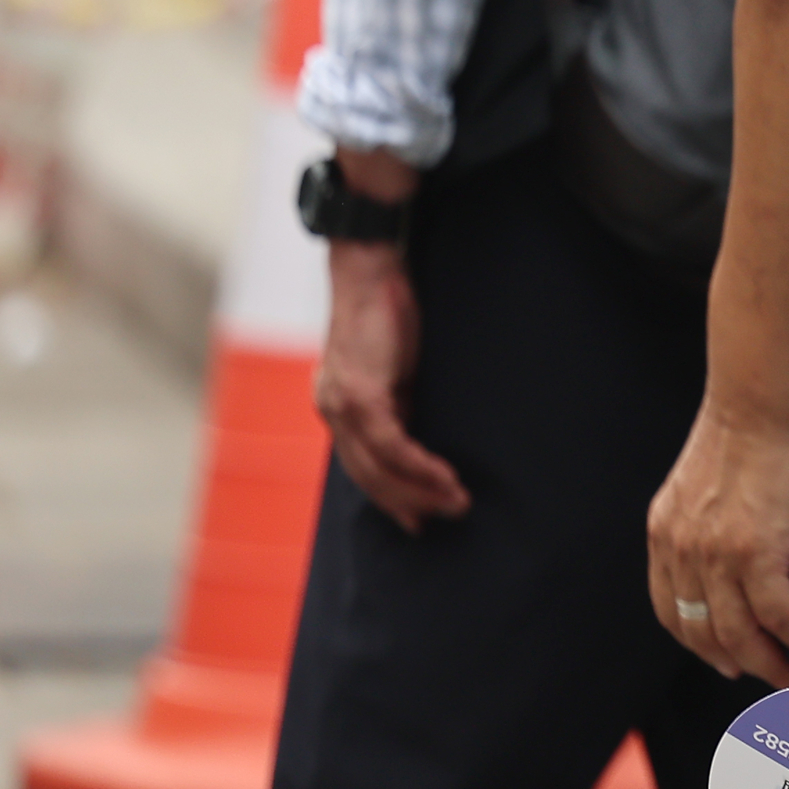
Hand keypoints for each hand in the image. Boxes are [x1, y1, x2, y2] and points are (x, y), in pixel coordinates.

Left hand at [314, 237, 469, 528]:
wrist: (372, 270)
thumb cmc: (391, 308)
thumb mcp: (397, 363)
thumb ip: (401, 395)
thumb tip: (426, 426)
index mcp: (338, 404)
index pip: (362, 464)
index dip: (390, 495)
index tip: (418, 518)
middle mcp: (332, 410)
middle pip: (367, 476)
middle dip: (407, 502)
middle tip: (445, 517)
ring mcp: (341, 405)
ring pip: (377, 467)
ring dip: (419, 490)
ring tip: (456, 502)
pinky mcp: (360, 394)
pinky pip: (390, 444)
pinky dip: (419, 465)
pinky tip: (445, 476)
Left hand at [648, 401, 788, 686]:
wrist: (758, 399)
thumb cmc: (746, 423)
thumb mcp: (702, 478)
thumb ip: (704, 517)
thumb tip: (729, 541)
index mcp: (665, 534)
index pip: (671, 609)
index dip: (698, 641)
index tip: (722, 657)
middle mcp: (682, 552)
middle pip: (705, 633)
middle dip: (738, 664)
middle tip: (768, 677)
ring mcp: (715, 558)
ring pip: (740, 636)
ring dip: (771, 666)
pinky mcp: (755, 554)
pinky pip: (778, 617)